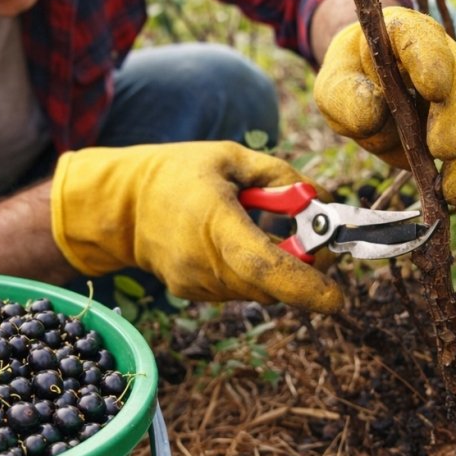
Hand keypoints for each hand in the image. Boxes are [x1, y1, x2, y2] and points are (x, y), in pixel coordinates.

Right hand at [50, 141, 342, 312]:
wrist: (119, 206)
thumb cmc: (176, 173)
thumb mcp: (229, 157)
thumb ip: (280, 176)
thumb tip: (320, 201)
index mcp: (214, 222)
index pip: (263, 266)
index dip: (303, 285)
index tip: (336, 298)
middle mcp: (204, 262)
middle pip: (271, 283)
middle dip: (303, 265)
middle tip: (311, 233)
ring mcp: (196, 284)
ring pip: (258, 289)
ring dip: (276, 267)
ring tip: (260, 227)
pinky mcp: (193, 293)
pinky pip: (239, 289)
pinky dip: (252, 271)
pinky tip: (235, 241)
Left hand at [314, 7, 455, 226]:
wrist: (365, 88)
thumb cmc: (350, 80)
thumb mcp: (333, 86)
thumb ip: (347, 96)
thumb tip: (373, 114)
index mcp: (407, 35)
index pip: (423, 40)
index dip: (432, 61)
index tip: (433, 88)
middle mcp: (447, 61)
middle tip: (442, 151)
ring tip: (454, 195)